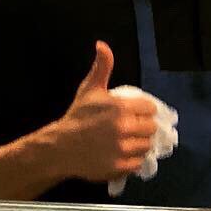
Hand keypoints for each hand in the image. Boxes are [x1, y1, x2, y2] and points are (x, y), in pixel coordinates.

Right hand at [55, 42, 157, 183]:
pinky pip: (138, 163)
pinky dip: (132, 160)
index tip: (136, 113)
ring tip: (126, 141)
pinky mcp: (120, 166)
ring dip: (139, 144)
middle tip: (131, 128)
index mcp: (121, 107)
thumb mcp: (90, 89)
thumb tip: (102, 44)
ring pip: (146, 145)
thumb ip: (102, 67)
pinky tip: (121, 154)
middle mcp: (124, 128)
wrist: (59, 147)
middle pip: (151, 127)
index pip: (150, 108)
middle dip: (143, 127)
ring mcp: (122, 149)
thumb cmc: (78, 116)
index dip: (144, 110)